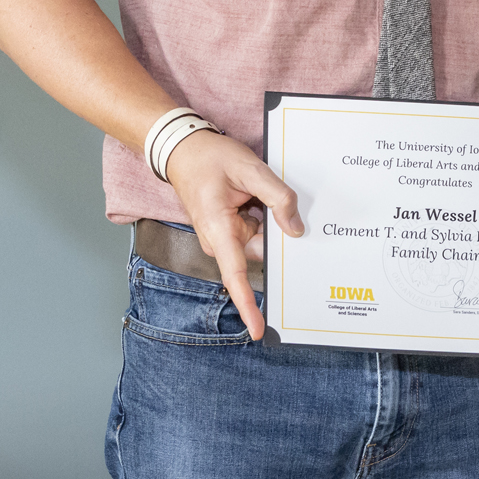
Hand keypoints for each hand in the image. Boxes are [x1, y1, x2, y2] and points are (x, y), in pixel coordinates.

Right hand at [162, 131, 302, 339]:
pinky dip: (261, 217)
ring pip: (260, 241)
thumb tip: (295, 228)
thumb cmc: (210, 158)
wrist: (184, 150)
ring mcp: (223, 237)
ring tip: (253, 192)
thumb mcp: (249, 168)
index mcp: (217, 229)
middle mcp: (219, 240)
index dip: (247, 305)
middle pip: (260, 251)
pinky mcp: (228, 232)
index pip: (234, 274)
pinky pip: (255, 232)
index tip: (258, 329)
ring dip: (267, 219)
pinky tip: (254, 197)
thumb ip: (277, 196)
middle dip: (273, 231)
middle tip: (264, 199)